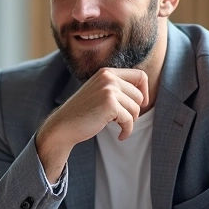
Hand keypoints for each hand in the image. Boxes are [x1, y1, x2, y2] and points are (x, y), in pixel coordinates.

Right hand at [35, 68, 149, 178]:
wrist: (64, 125)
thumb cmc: (82, 113)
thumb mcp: (99, 93)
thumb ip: (117, 88)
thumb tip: (144, 95)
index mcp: (107, 72)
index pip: (140, 76)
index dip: (145, 91)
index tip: (141, 104)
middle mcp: (108, 77)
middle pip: (139, 95)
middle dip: (134, 111)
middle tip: (123, 120)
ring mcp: (109, 90)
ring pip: (135, 109)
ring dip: (129, 122)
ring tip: (118, 126)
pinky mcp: (110, 104)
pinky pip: (129, 120)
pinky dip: (127, 131)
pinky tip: (120, 136)